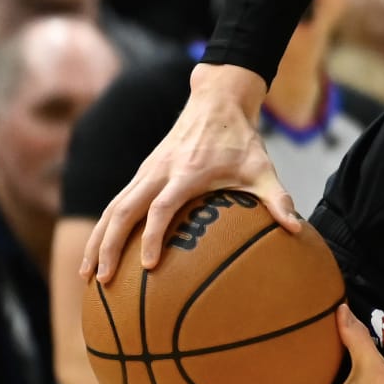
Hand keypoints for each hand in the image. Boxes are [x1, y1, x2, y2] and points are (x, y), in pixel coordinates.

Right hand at [84, 64, 296, 281]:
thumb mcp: (263, 168)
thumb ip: (277, 199)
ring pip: (111, 208)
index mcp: (187, 172)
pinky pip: (115, 202)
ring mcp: (146, 171)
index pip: (163, 208)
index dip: (154, 236)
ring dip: (97, 240)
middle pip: (123, 210)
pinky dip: (103, 227)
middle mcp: (159, 172)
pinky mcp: (141, 173)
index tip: (149, 266)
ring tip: (86, 274)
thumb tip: (297, 230)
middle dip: (109, 246)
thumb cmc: (241, 141)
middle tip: (100, 280)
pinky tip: (97, 251)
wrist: (215, 104)